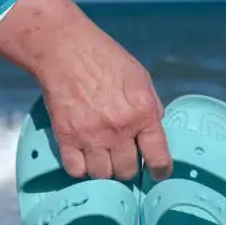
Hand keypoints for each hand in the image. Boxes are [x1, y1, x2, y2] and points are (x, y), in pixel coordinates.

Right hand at [36, 34, 172, 181]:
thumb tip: (155, 133)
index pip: (158, 158)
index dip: (160, 171)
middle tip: (125, 159)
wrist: (65, 49)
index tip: (157, 173)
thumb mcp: (141, 80)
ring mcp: (91, 136)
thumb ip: (151, 108)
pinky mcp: (66, 137)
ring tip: (104, 158)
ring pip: (103, 175)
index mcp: (143, 114)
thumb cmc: (106, 59)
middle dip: (129, 169)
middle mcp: (119, 130)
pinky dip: (81, 168)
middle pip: (128, 171)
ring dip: (105, 171)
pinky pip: (76, 170)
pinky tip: (85, 158)